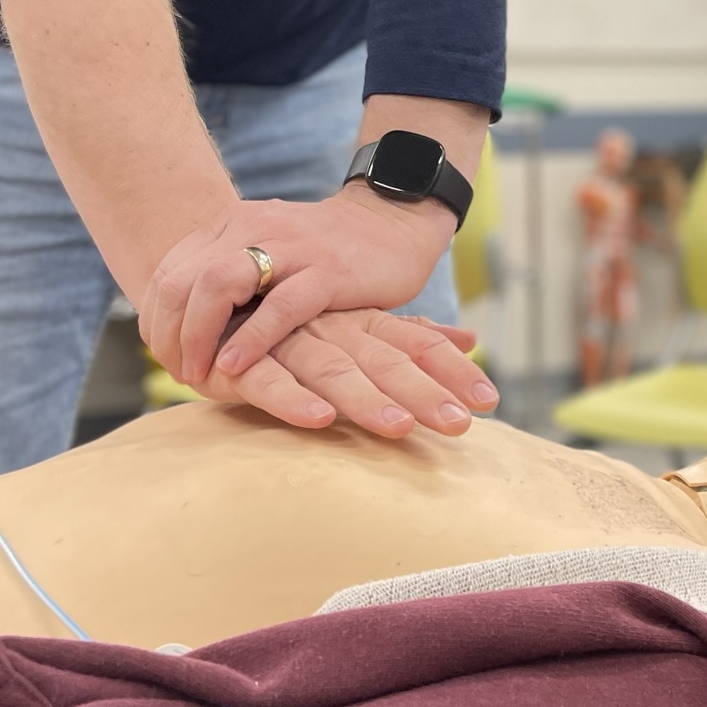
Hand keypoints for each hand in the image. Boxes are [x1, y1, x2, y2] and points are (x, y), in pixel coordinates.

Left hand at [141, 186, 454, 387]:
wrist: (393, 221)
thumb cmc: (326, 251)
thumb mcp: (267, 252)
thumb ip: (230, 276)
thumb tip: (180, 322)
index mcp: (233, 223)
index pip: (169, 272)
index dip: (156, 320)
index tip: (163, 356)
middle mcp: (254, 227)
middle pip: (182, 280)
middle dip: (168, 333)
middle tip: (176, 372)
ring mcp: (292, 248)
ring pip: (218, 286)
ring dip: (198, 336)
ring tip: (197, 373)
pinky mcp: (329, 271)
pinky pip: (279, 307)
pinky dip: (251, 340)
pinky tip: (235, 366)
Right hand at [191, 309, 498, 436]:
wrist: (215, 277)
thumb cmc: (299, 313)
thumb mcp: (360, 321)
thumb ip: (412, 333)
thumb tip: (472, 338)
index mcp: (362, 322)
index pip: (418, 344)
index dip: (453, 370)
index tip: (492, 400)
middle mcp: (332, 328)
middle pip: (386, 361)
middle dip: (424, 394)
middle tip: (460, 425)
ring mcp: (289, 340)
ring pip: (334, 370)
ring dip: (367, 400)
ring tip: (400, 429)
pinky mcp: (242, 361)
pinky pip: (270, 379)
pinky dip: (294, 399)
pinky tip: (320, 419)